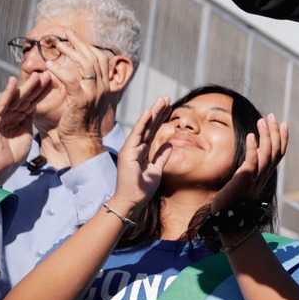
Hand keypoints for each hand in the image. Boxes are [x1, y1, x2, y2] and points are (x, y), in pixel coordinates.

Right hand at [0, 71, 51, 184]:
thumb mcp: (25, 132)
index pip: (29, 101)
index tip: (51, 81)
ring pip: (14, 99)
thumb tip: (37, 105)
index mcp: (15, 117)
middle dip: (35, 86)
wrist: (1, 170)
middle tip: (46, 74)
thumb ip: (29, 119)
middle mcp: (6, 114)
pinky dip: (7, 93)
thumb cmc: (12, 155)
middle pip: (23, 97)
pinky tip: (13, 82)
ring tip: (36, 76)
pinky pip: (0, 105)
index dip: (40, 92)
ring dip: (25, 87)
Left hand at [45, 38, 111, 143]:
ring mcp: (93, 93)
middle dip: (79, 43)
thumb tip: (79, 72)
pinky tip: (49, 66)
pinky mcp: (81, 100)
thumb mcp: (89, 100)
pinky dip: (60, 70)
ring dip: (69, 52)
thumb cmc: (82, 123)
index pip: (101, 59)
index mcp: (105, 86)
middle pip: (93, 57)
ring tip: (56, 46)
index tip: (74, 38)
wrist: (83, 141)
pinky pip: (71, 79)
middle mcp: (102, 87)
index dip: (88, 46)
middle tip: (65, 34)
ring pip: (84, 65)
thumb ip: (88, 85)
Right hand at [109, 97, 172, 213]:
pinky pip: (137, 135)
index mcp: (142, 151)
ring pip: (144, 127)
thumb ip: (162, 156)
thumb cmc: (142, 188)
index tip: (170, 107)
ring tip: (162, 100)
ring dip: (153, 112)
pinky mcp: (128, 152)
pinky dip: (143, 123)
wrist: (131, 201)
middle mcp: (136, 147)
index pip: (153, 131)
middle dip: (159, 111)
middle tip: (167, 97)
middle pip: (150, 126)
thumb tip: (170, 144)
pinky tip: (149, 111)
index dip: (161, 118)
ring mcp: (131, 149)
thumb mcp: (157, 170)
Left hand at [209, 114, 288, 220]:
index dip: (283, 138)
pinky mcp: (245, 179)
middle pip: (275, 150)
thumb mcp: (245, 178)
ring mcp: (256, 177)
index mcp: (265, 174)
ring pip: (267, 153)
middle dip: (275, 132)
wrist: (228, 216)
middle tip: (271, 116)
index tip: (283, 123)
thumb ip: (252, 166)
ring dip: (266, 136)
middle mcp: (264, 175)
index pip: (279, 153)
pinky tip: (252, 136)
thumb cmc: (233, 198)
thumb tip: (254, 151)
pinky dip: (254, 148)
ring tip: (262, 121)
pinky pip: (253, 161)